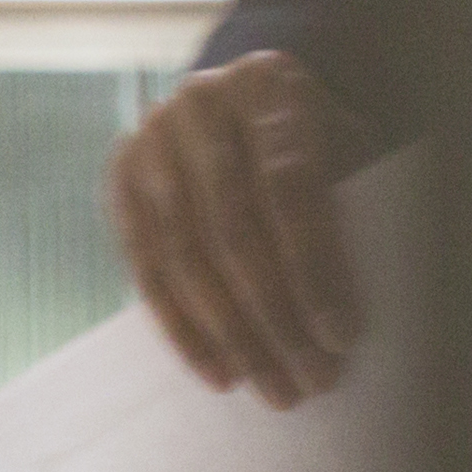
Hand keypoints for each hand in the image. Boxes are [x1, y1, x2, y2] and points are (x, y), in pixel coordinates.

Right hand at [105, 52, 370, 404]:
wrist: (246, 101)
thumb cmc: (315, 135)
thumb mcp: (342, 145)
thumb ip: (347, 202)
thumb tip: (352, 311)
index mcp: (268, 84)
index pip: (290, 187)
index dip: (315, 267)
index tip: (341, 335)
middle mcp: (199, 104)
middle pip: (234, 229)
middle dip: (275, 316)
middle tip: (309, 379)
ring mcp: (150, 141)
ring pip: (186, 258)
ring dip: (231, 335)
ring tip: (272, 387)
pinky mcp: (119, 181)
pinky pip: (146, 270)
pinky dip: (183, 329)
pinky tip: (219, 373)